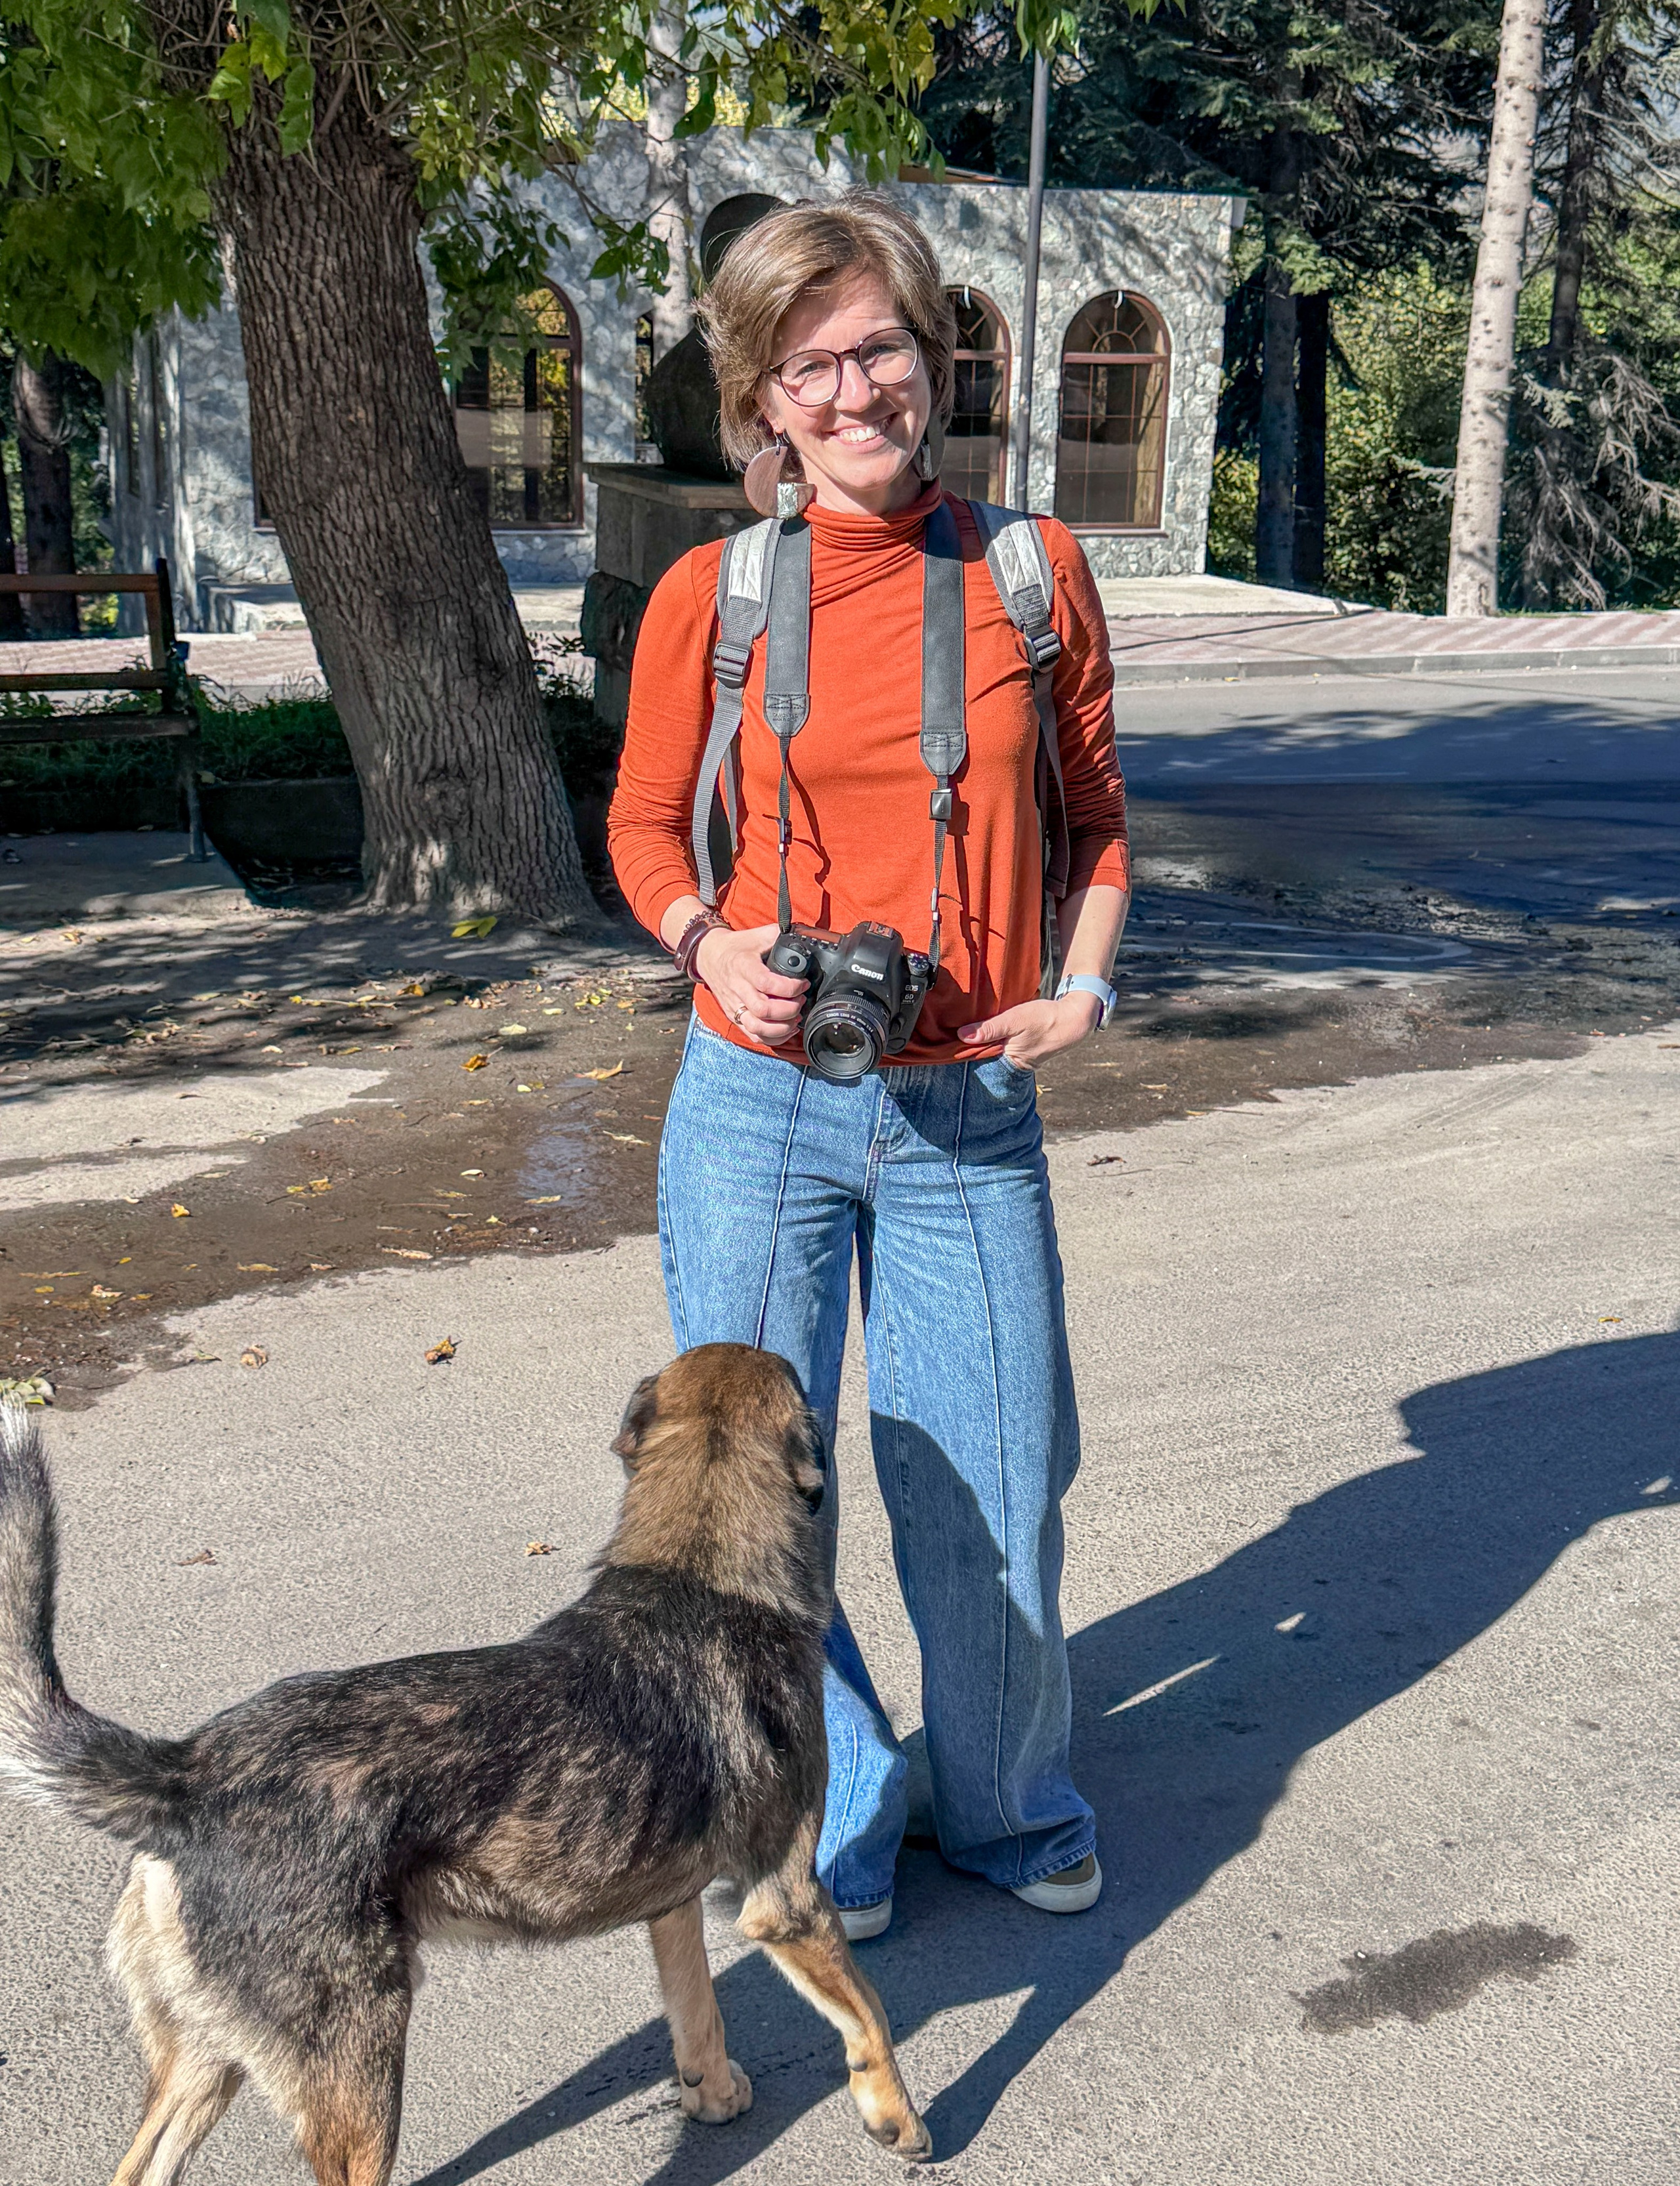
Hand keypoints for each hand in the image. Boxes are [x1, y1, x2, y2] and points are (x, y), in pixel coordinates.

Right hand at [695, 922, 807, 1046]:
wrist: (709, 956)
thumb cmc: (736, 947)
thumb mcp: (757, 935)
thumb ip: (778, 936)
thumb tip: (801, 938)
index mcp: (743, 967)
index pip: (766, 983)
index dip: (790, 987)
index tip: (803, 984)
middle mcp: (737, 988)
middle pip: (763, 1010)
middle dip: (789, 1009)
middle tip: (800, 1000)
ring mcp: (734, 1005)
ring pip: (757, 1027)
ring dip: (781, 1027)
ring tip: (796, 1017)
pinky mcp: (734, 1017)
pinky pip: (753, 1035)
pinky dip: (772, 1038)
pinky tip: (786, 1029)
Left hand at [959, 992, 1101, 1067]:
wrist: (1073, 1019)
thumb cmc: (1045, 1019)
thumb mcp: (1015, 1020)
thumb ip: (989, 1028)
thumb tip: (962, 1036)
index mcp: (1008, 1062)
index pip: (977, 1059)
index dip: (961, 1051)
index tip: (943, 1044)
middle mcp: (1011, 1064)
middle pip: (983, 1055)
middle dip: (970, 1046)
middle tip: (949, 1033)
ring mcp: (1017, 1057)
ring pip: (992, 1049)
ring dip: (982, 1040)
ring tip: (963, 1030)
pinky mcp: (1022, 1049)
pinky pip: (1001, 1045)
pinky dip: (994, 1038)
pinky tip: (986, 1028)